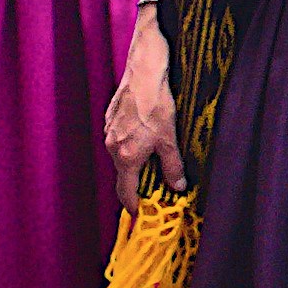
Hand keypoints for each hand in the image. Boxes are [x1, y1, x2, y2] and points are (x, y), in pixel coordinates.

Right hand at [106, 12, 184, 194]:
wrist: (144, 72)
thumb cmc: (156, 104)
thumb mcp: (169, 139)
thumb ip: (173, 166)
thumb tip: (178, 187)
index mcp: (125, 157)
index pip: (125, 192)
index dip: (133, 206)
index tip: (140, 214)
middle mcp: (112, 147)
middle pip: (123, 174)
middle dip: (137, 183)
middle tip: (154, 188)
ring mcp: (109, 131)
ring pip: (121, 155)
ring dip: (134, 162)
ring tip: (153, 159)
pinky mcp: (110, 117)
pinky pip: (119, 138)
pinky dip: (130, 144)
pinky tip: (145, 135)